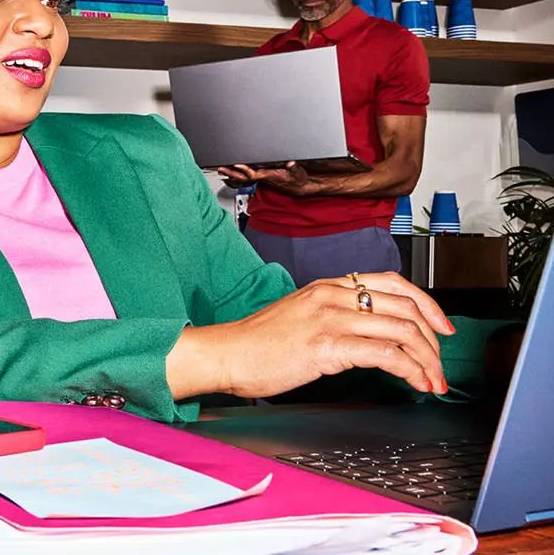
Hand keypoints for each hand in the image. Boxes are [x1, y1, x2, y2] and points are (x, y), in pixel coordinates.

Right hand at [170, 272, 454, 399]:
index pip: (393, 283)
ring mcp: (331, 319)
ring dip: (427, 360)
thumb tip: (368, 337)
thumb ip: (333, 317)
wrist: (225, 354)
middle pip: (406, 306)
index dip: (427, 304)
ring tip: (433, 380)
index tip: (441, 327)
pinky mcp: (328, 346)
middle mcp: (333, 297)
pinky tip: (414, 383)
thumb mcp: (299, 317)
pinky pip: (385, 353)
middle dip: (434, 339)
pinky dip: (410, 370)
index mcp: (327, 287)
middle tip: (440, 363)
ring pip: (402, 329)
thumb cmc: (255, 344)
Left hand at [216, 162, 312, 194]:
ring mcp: (261, 178)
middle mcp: (263, 177)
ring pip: (243, 177)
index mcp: (270, 176)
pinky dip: (237, 172)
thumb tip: (290, 163)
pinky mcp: (261, 176)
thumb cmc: (297, 179)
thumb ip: (295, 168)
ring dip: (231, 173)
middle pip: (244, 177)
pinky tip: (230, 170)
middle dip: (231, 173)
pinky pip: (246, 175)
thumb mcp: (299, 173)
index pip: (254, 173)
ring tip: (220, 168)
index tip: (236, 164)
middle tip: (220, 168)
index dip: (245, 169)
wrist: (298, 186)